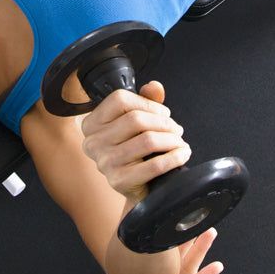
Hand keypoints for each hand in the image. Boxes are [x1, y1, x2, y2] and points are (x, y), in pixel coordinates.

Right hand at [80, 81, 191, 200]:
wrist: (136, 187)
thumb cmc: (135, 152)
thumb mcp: (136, 124)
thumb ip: (145, 100)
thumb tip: (154, 87)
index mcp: (92, 124)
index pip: (119, 100)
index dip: (148, 103)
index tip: (163, 113)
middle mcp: (93, 142)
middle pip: (136, 119)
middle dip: (164, 123)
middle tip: (176, 130)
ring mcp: (104, 163)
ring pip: (148, 140)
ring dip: (172, 140)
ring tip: (179, 142)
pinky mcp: (119, 181)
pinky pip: (154, 165)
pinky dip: (174, 158)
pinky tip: (182, 155)